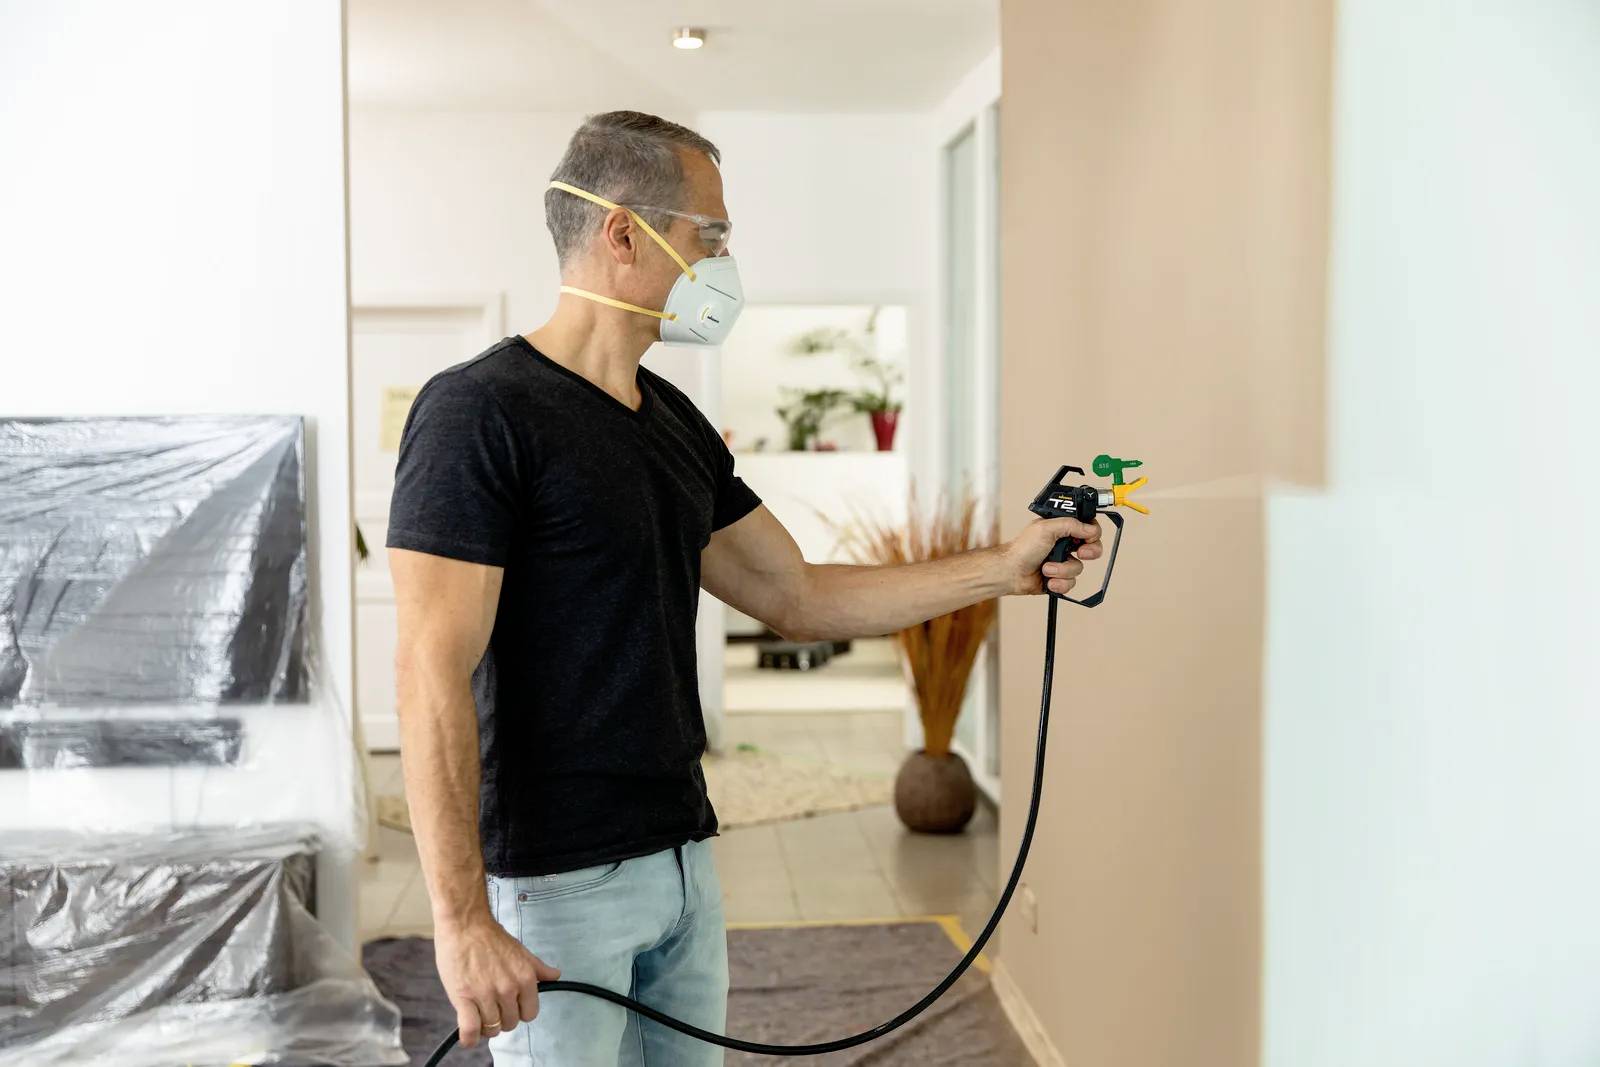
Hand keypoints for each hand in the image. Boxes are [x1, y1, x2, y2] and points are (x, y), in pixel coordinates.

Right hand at [434, 912, 561, 1047]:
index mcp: (525, 978)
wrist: (465, 924)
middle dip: (502, 1019)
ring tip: (478, 1013)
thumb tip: (555, 975)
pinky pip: (471, 1029)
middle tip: (491, 1007)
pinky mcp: (464, 998)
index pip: (530, 1014)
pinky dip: (470, 1037)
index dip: (519, 1012)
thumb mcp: (521, 951)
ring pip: (492, 1029)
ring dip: (485, 1025)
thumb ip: (538, 968)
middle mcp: (508, 988)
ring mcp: (486, 994)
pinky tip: (468, 1035)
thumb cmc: (491, 937)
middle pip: (510, 1023)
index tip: (509, 1006)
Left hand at [1001, 517, 1102, 595]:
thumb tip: (1090, 529)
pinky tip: (1047, 580)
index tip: (1088, 539)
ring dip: (1062, 569)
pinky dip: (1059, 582)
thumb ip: (1071, 525)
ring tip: (1047, 568)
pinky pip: (1071, 583)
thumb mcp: (1046, 528)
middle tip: (1081, 553)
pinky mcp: (1059, 578)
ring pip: (1078, 568)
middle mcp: (1064, 545)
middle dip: (1089, 552)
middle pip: (1092, 548)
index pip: (1088, 528)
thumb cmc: (1022, 548)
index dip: (1092, 534)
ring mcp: (1062, 562)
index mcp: (1061, 529)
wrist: (1011, 572)